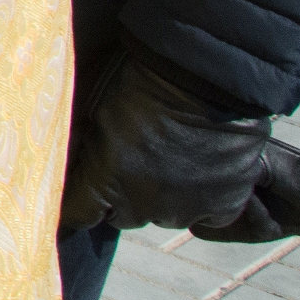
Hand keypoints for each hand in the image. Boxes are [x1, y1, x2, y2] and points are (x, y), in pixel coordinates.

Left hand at [61, 47, 299, 241]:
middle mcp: (142, 206)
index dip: (77, 205)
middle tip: (129, 168)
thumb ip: (88, 146)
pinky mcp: (222, 209)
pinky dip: (203, 200)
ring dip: (162, 198)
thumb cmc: (141, 85)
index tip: (78, 197)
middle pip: (123, 216)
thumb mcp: (95, 111)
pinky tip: (202, 173)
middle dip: (121, 198)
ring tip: (169, 163)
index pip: (78, 213)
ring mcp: (184, 210)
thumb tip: (77, 159)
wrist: (205, 84)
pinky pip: (206, 216)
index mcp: (103, 183)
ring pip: (164, 216)